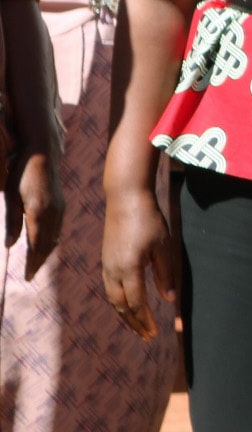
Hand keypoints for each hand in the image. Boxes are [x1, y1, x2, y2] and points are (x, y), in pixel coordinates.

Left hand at [4, 151, 59, 280]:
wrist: (42, 154)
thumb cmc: (22, 174)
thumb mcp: (11, 197)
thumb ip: (12, 222)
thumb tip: (10, 245)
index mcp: (39, 213)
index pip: (36, 245)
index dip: (32, 262)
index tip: (27, 277)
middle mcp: (53, 214)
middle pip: (47, 245)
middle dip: (39, 262)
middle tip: (31, 275)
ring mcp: (60, 209)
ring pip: (54, 238)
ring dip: (46, 253)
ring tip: (37, 263)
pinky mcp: (61, 204)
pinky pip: (58, 229)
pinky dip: (51, 241)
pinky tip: (47, 244)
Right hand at [101, 187, 178, 340]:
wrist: (125, 199)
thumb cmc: (149, 221)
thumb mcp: (163, 247)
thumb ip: (165, 274)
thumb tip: (168, 299)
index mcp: (129, 269)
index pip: (136, 303)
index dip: (145, 319)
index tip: (154, 332)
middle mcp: (113, 270)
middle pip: (121, 305)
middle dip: (134, 322)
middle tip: (146, 336)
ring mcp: (107, 265)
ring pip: (112, 298)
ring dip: (124, 314)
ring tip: (136, 325)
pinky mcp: (105, 260)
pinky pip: (109, 288)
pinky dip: (118, 301)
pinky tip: (126, 305)